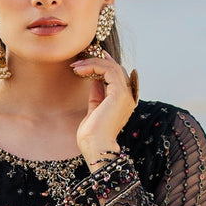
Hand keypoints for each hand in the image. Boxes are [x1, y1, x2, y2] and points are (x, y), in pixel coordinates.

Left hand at [69, 52, 136, 169]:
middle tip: (79, 58)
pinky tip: (79, 70)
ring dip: (92, 62)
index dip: (102, 65)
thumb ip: (97, 95)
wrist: (96, 147)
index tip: (85, 61)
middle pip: (115, 68)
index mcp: (124, 101)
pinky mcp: (119, 93)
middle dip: (97, 60)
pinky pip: (107, 70)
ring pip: (111, 66)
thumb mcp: (94, 110)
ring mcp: (126, 94)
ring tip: (76, 65)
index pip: (116, 75)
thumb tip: (95, 81)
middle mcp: (129, 96)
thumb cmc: (93, 135)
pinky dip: (93, 66)